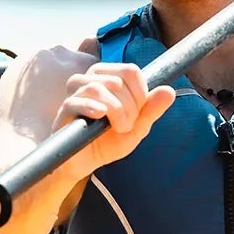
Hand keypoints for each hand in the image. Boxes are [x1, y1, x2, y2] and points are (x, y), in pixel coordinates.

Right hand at [53, 37, 175, 175]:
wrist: (84, 163)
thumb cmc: (107, 142)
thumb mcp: (136, 128)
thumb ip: (151, 110)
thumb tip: (169, 91)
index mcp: (107, 77)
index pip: (130, 70)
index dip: (140, 93)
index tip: (138, 113)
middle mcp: (89, 79)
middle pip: (117, 80)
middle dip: (130, 107)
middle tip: (127, 127)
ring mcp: (74, 93)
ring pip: (98, 88)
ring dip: (116, 111)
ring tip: (118, 128)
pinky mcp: (64, 110)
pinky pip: (77, 101)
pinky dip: (92, 108)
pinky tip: (100, 117)